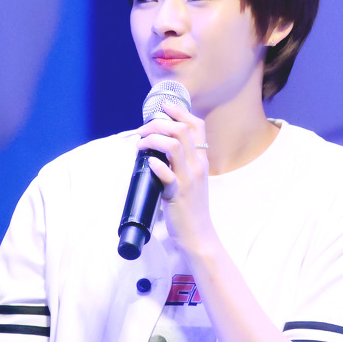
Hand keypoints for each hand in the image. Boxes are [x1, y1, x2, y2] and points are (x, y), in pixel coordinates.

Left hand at [136, 103, 216, 252]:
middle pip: (183, 130)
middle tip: (143, 130)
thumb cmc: (191, 207)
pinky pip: (167, 174)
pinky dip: (156, 165)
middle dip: (159, 123)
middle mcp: (198, 165)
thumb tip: (158, 149)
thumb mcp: (192, 180)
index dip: (180, 111)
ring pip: (175, 146)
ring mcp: (189, 179)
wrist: (198, 235)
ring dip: (154, 139)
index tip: (164, 106)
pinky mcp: (178, 194)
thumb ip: (181, 163)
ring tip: (141, 144)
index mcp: (202, 160)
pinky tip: (148, 163)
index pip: (197, 125)